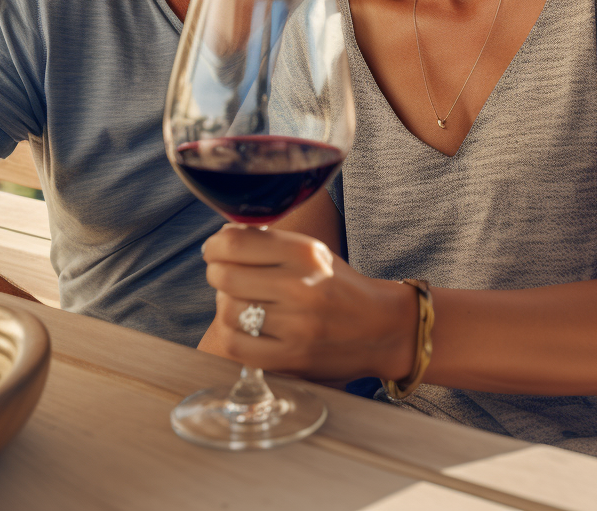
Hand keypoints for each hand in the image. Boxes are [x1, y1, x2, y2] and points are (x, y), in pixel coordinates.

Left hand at [200, 224, 414, 381]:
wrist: (381, 328)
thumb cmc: (338, 286)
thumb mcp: (312, 251)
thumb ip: (269, 243)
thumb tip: (221, 238)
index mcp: (306, 253)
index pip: (236, 243)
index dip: (215, 245)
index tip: (214, 249)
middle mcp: (301, 287)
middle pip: (226, 276)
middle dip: (216, 272)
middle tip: (222, 273)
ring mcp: (296, 326)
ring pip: (228, 311)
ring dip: (224, 303)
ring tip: (237, 300)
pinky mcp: (291, 358)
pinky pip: (237, 345)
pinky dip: (231, 333)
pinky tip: (242, 325)